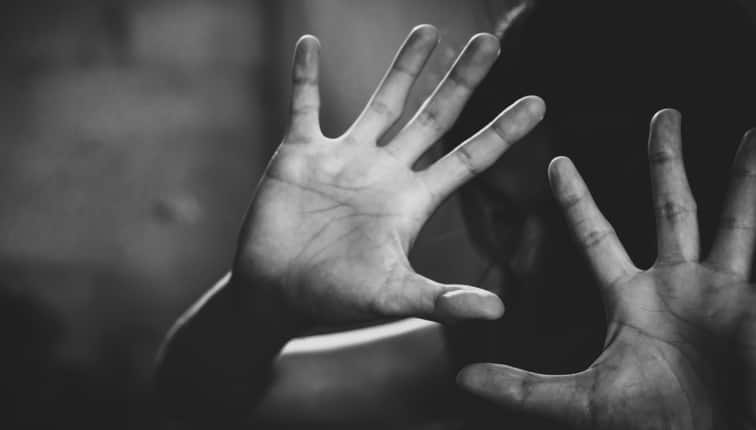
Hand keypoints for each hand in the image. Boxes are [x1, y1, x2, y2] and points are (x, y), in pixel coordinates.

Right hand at [233, 25, 544, 324]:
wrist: (274, 295)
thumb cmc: (333, 301)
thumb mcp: (392, 297)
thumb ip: (440, 299)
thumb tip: (499, 312)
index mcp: (412, 202)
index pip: (469, 158)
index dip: (503, 131)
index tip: (539, 102)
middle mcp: (385, 172)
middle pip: (434, 117)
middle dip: (463, 81)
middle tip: (491, 41)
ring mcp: (344, 158)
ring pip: (382, 101)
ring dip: (404, 67)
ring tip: (428, 30)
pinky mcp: (300, 154)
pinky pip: (305, 105)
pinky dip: (304, 76)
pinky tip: (309, 42)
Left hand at [458, 110, 755, 428]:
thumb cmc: (651, 421)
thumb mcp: (581, 402)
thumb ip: (523, 387)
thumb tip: (463, 376)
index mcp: (631, 298)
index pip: (596, 235)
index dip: (578, 199)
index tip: (558, 161)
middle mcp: (677, 283)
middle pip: (669, 206)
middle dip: (665, 160)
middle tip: (664, 112)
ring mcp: (720, 289)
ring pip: (731, 217)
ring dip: (741, 175)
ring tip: (751, 131)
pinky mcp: (752, 298)